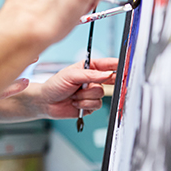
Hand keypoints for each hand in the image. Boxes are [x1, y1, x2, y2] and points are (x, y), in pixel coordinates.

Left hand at [0, 58, 116, 121]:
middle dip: (105, 82)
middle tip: (103, 82)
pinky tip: (75, 102)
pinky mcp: (90, 106)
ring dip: (86, 96)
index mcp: (88, 68)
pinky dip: (84, 104)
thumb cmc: (54, 85)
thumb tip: (107, 74)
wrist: (46, 102)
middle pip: (110, 80)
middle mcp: (92, 80)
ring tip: (74, 94)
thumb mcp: (70, 75)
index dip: (116, 65)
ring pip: (101, 94)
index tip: (124, 65)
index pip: (106, 65)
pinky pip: (96, 105)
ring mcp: (92, 94)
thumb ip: (89, 74)